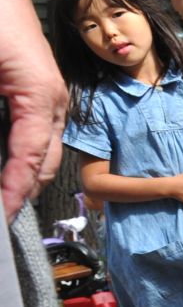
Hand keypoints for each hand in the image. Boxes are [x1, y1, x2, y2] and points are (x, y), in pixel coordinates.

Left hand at [0, 0, 66, 223]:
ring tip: (2, 196)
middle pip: (45, 163)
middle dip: (21, 191)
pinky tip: (5, 167)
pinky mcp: (40, 93)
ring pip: (44, 153)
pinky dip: (22, 157)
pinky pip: (37, 136)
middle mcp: (54, 102)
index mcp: (40, 95)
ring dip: (23, 176)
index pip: (30, 157)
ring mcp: (52, 98)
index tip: (0, 213)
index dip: (13, 189)